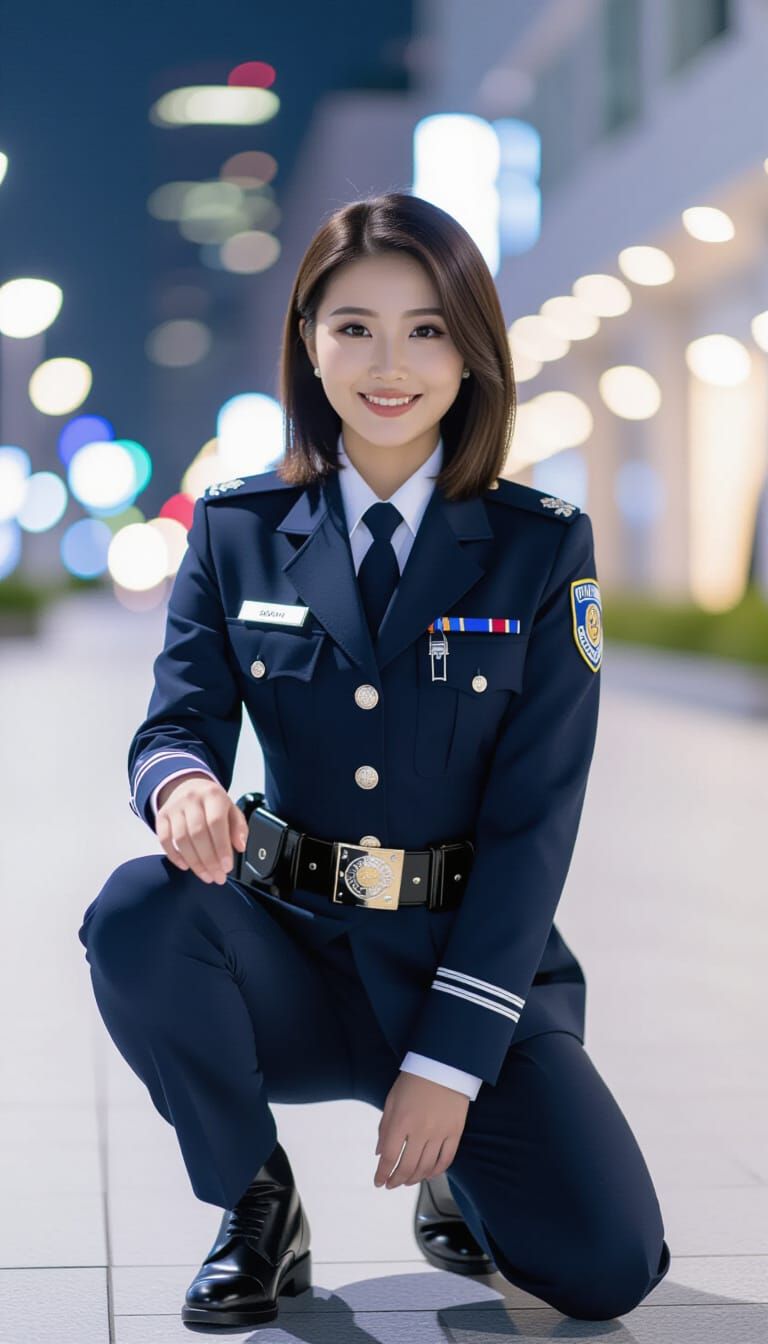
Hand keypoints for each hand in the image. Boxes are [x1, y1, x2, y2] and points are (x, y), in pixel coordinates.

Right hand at [155, 774, 247, 884]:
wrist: (188, 786)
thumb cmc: (213, 803)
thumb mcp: (231, 809)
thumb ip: (238, 827)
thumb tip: (239, 846)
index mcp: (213, 795)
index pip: (216, 823)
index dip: (221, 847)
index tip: (227, 867)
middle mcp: (192, 799)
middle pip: (198, 834)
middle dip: (209, 860)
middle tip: (217, 877)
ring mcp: (174, 807)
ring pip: (181, 839)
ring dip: (194, 862)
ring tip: (206, 876)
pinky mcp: (161, 816)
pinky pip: (164, 839)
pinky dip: (174, 856)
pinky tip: (186, 866)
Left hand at [373, 1071, 468, 1188]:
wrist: (444, 1064)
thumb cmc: (414, 1080)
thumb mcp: (392, 1100)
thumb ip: (385, 1127)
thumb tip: (379, 1153)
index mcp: (401, 1121)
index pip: (388, 1156)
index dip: (382, 1173)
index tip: (378, 1182)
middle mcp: (420, 1130)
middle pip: (407, 1166)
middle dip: (396, 1180)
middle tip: (391, 1185)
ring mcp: (440, 1132)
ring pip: (426, 1167)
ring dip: (414, 1179)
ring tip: (407, 1181)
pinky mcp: (455, 1132)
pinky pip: (446, 1159)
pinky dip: (436, 1172)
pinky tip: (428, 1175)